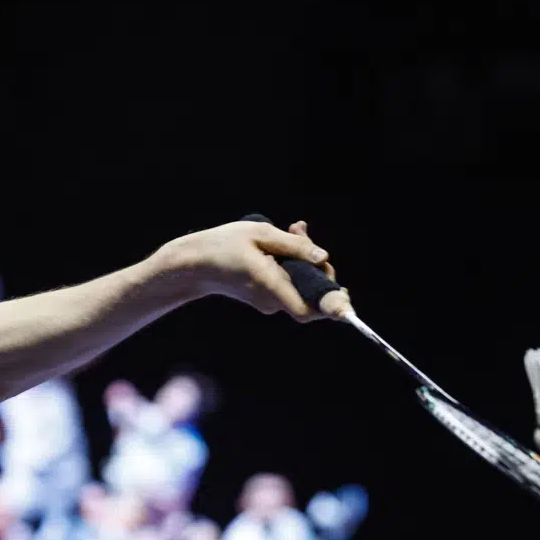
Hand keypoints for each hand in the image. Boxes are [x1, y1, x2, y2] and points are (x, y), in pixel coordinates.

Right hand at [159, 218, 341, 319]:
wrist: (192, 264)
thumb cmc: (222, 245)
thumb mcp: (259, 234)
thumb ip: (293, 245)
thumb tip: (323, 257)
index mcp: (270, 284)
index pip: (308, 310)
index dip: (330, 305)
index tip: (346, 299)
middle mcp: (271, 299)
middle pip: (311, 294)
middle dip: (318, 266)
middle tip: (302, 232)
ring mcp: (268, 301)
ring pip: (300, 286)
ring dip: (305, 261)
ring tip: (292, 230)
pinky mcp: (265, 297)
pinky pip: (288, 284)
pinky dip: (292, 266)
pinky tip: (281, 243)